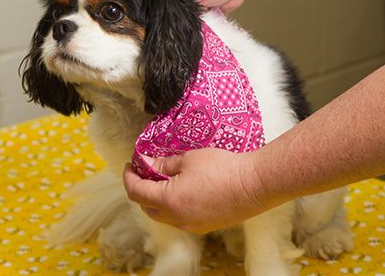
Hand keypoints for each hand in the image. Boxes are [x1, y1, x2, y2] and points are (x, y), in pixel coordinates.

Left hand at [123, 148, 267, 233]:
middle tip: (145, 171)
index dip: (129, 177)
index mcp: (168, 201)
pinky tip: (183, 190)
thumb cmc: (223, 168)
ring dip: (158, 199)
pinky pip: (181, 218)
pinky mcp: (206, 226)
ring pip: (164, 216)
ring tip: (164, 179)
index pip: (136, 192)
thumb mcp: (188, 159)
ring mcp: (192, 226)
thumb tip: (149, 164)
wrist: (255, 184)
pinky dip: (174, 206)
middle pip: (147, 207)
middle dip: (141, 189)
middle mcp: (177, 219)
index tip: (130, 165)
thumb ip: (164, 163)